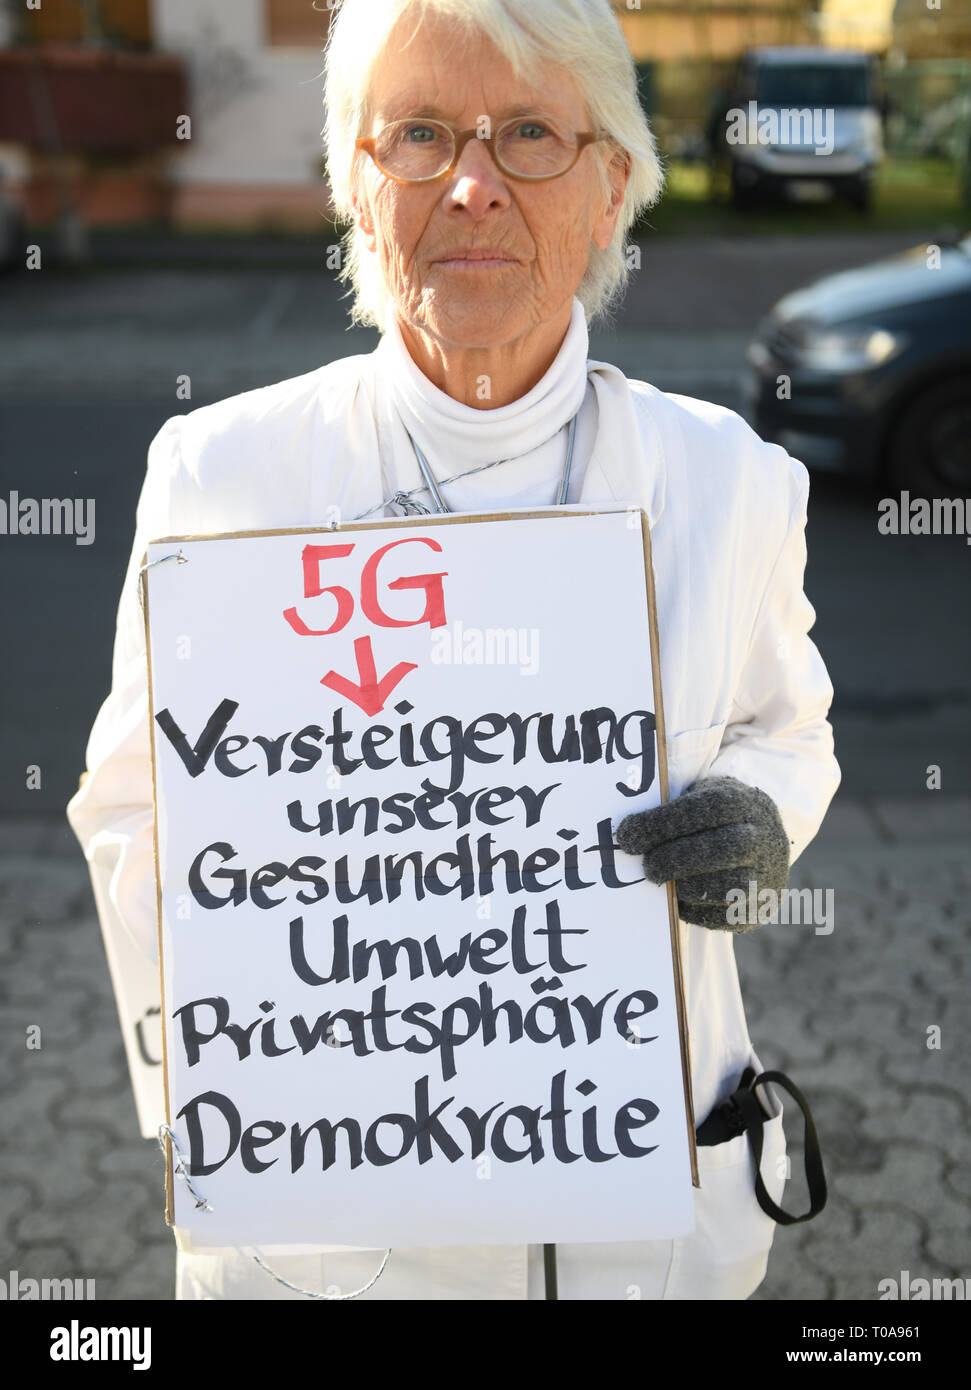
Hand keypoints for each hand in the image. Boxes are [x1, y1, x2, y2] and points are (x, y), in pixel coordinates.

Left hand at [614, 775, 789, 930]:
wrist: (766, 841)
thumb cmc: (719, 818)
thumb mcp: (704, 796)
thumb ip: (673, 809)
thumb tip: (629, 832)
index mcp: (742, 802)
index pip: (701, 811)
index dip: (660, 824)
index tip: (626, 836)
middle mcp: (760, 837)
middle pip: (719, 850)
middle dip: (673, 859)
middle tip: (646, 866)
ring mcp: (765, 875)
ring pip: (726, 887)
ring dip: (684, 886)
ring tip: (661, 879)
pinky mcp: (759, 909)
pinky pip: (724, 916)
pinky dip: (695, 909)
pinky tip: (678, 897)